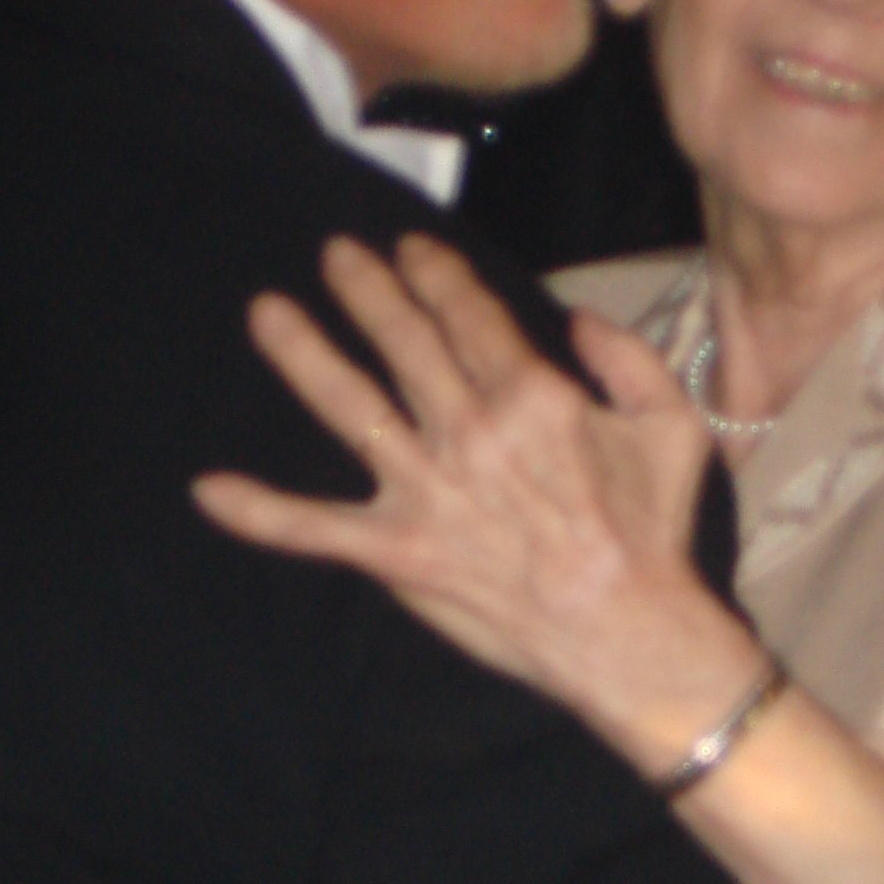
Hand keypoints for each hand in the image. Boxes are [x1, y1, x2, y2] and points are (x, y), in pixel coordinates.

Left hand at [193, 235, 764, 757]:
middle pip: (402, 343)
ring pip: (349, 408)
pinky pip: (317, 530)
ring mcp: (427, 492)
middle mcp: (469, 432)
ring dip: (302, 355)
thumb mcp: (675, 428)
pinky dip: (260, 513)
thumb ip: (630, 359)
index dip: (432, 272)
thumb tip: (578, 321)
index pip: (467, 315)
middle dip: (364, 291)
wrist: (631, 634)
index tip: (409, 250)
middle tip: (335, 256)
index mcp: (532, 396)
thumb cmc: (654, 534)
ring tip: (266, 313)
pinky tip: (207, 490)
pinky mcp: (400, 552)